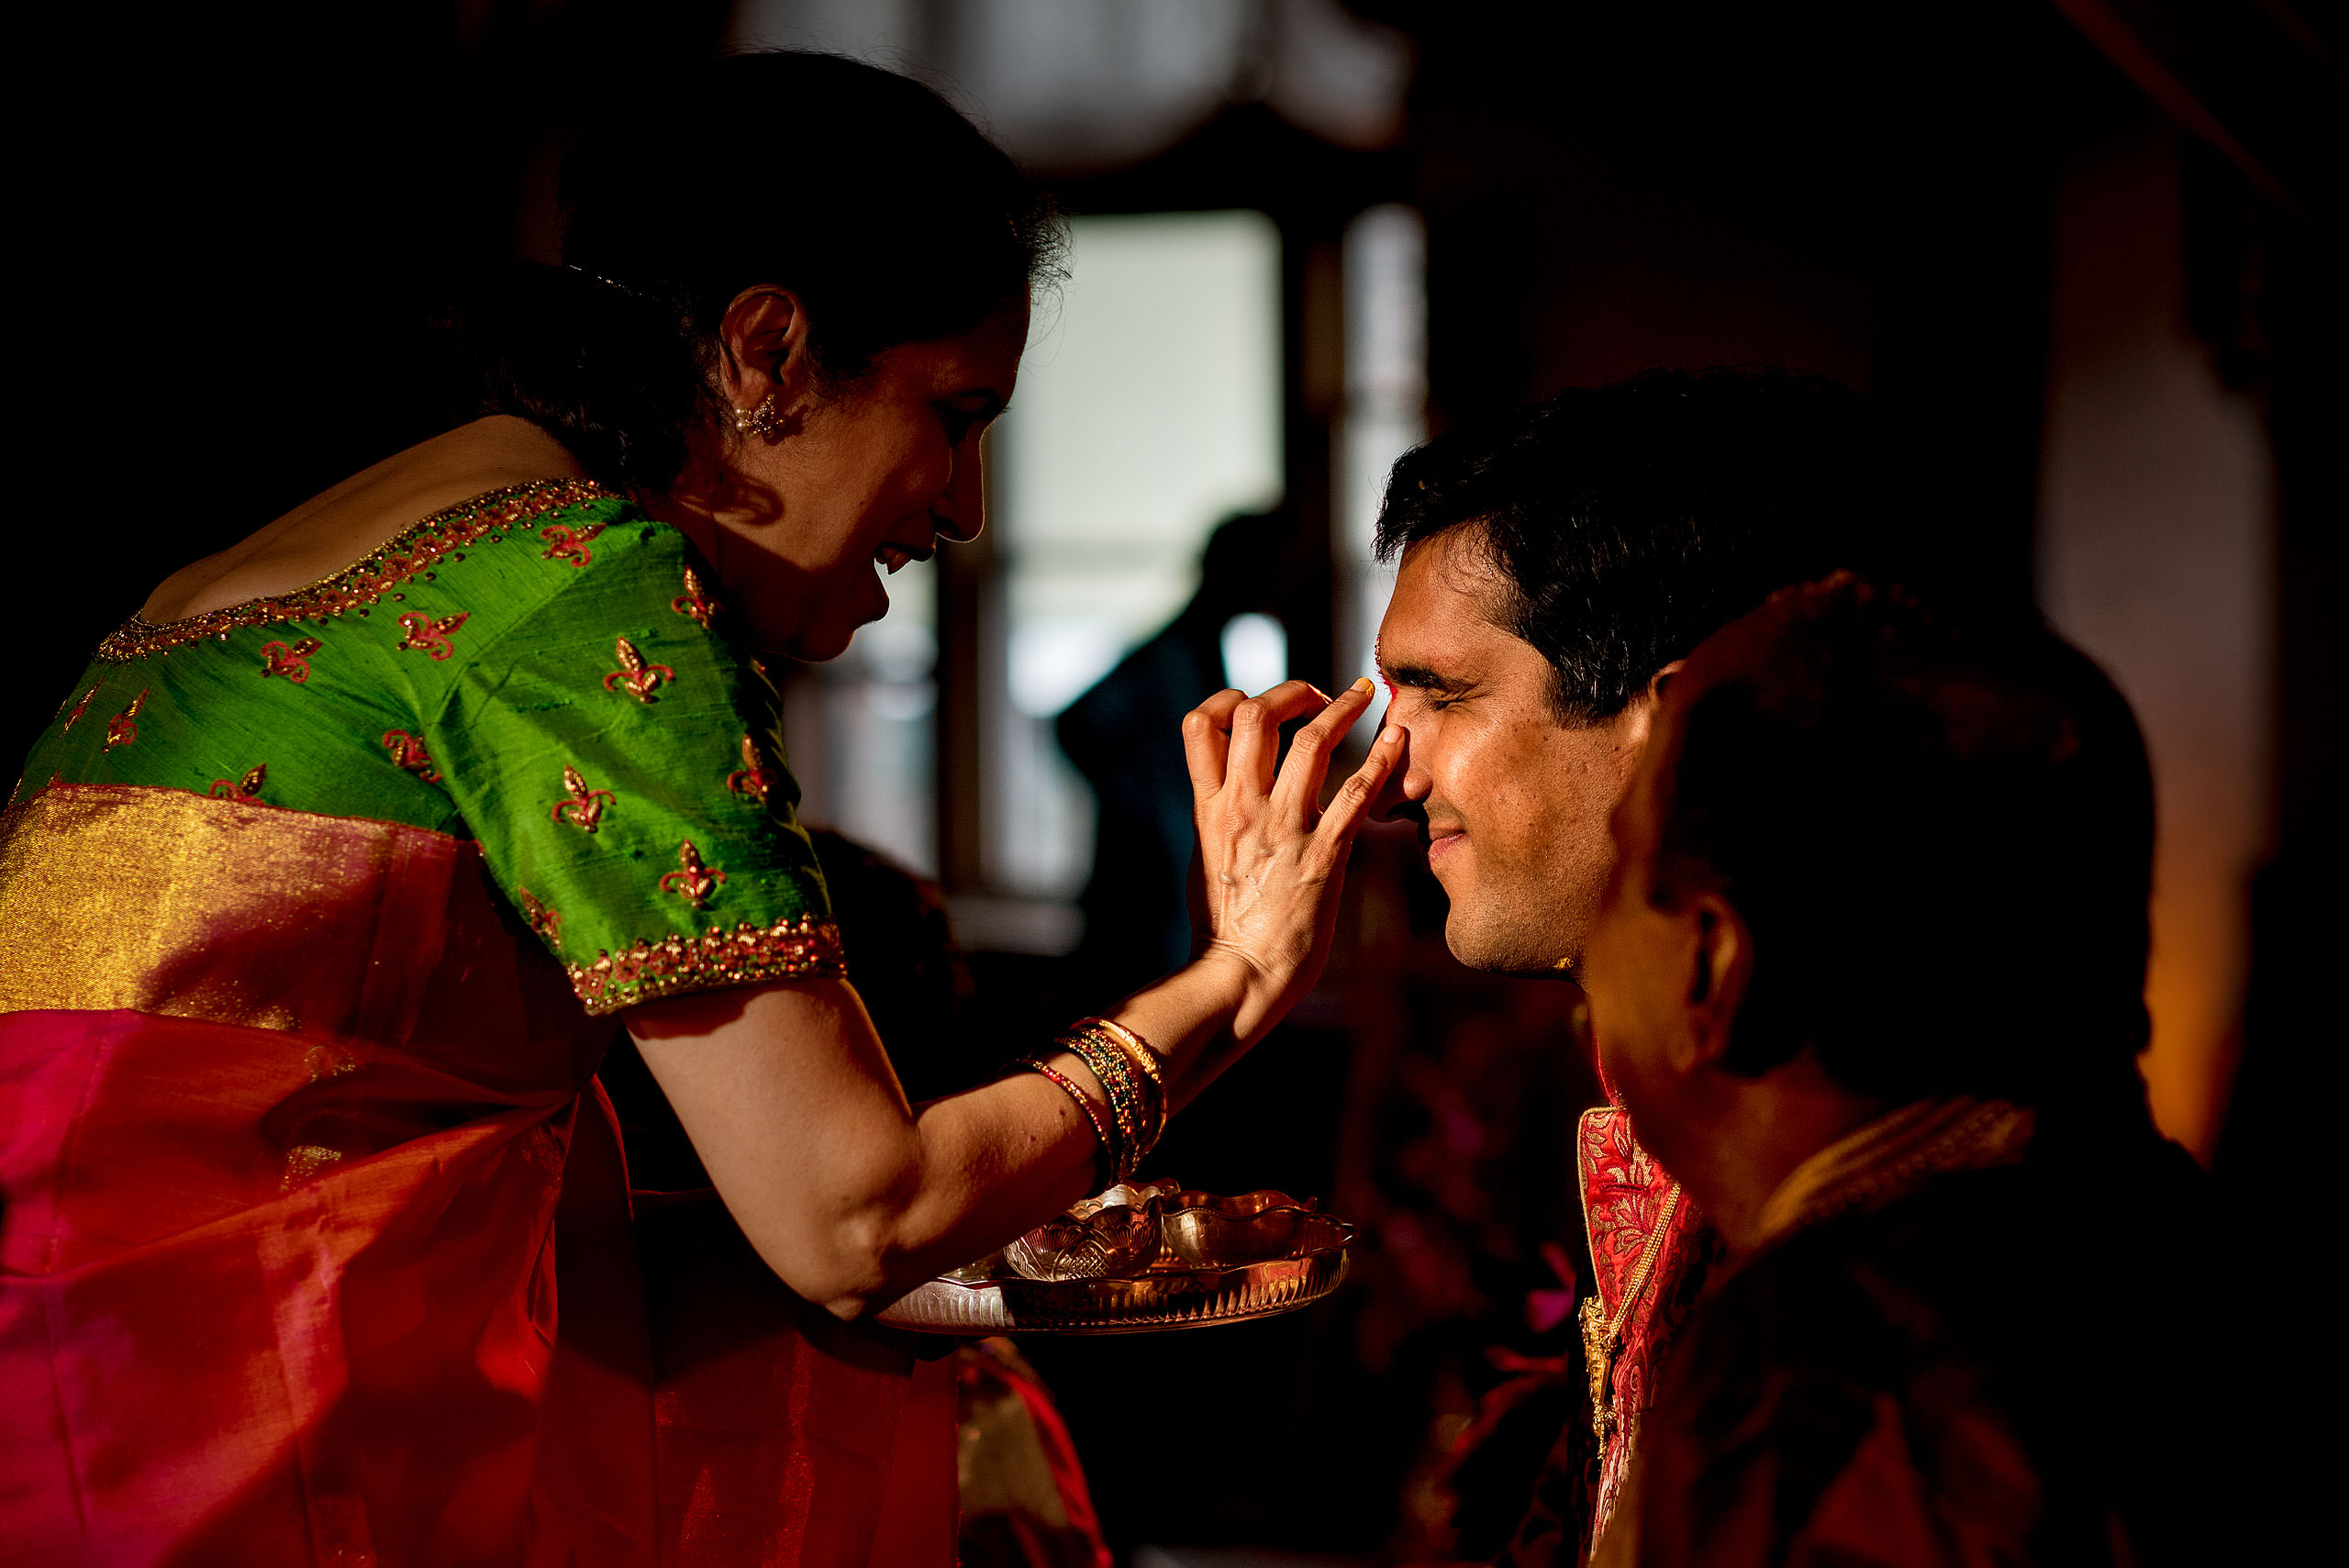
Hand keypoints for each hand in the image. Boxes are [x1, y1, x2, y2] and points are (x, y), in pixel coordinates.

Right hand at [1182, 677, 1403, 1041]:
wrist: (1238, 976)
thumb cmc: (1223, 927)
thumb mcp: (1205, 857)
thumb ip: (1219, 818)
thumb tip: (1229, 794)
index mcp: (1209, 807)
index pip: (1203, 723)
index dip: (1230, 700)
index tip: (1255, 706)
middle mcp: (1243, 807)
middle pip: (1258, 715)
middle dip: (1289, 693)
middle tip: (1314, 697)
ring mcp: (1284, 828)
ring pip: (1310, 742)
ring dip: (1341, 709)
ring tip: (1362, 696)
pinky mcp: (1323, 855)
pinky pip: (1357, 793)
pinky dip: (1382, 760)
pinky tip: (1397, 741)